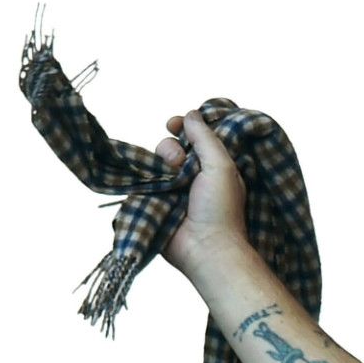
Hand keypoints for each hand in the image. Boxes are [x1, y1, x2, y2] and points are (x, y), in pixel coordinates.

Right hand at [157, 110, 249, 278]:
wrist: (206, 248)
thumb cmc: (221, 210)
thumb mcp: (221, 166)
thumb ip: (205, 138)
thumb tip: (191, 114)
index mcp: (212, 166)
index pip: (193, 137)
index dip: (183, 127)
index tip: (174, 124)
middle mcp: (191, 176)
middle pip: (170, 147)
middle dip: (170, 149)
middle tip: (179, 163)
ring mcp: (172, 190)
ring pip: (154, 163)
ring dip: (159, 163)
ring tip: (170, 178)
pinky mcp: (155, 203)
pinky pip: (142, 182)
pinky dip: (144, 179)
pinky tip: (150, 183)